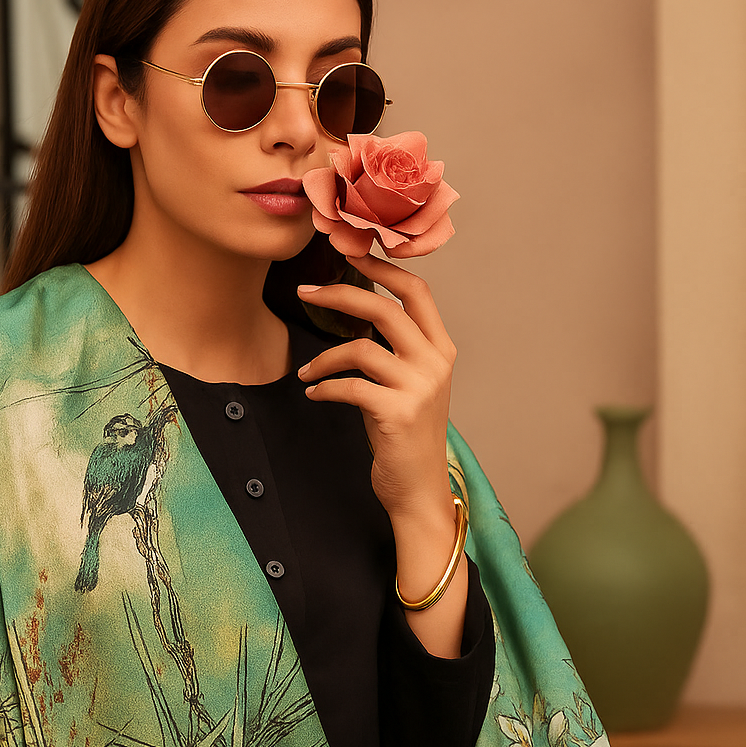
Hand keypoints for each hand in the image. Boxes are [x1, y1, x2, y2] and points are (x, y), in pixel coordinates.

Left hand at [297, 252, 467, 656]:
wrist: (418, 491)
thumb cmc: (405, 437)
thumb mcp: (410, 385)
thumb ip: (394, 350)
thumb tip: (355, 312)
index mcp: (442, 349)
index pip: (416, 292)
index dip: (383, 268)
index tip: (350, 255)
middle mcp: (436, 363)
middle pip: (384, 308)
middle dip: (340, 293)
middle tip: (305, 291)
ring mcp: (419, 387)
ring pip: (360, 346)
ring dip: (323, 356)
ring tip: (306, 372)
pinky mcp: (396, 412)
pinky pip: (349, 386)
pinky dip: (324, 387)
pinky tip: (313, 395)